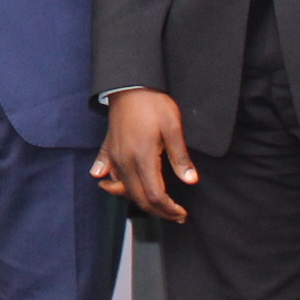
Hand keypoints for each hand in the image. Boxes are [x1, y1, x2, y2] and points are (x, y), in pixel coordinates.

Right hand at [91, 89, 197, 224]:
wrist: (129, 84)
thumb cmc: (153, 103)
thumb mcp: (173, 127)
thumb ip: (180, 157)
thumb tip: (191, 180)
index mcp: (142, 158)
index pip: (155, 195)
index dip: (169, 209)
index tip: (182, 213)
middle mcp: (125, 162)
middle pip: (138, 198)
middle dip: (158, 211)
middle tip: (175, 215)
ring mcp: (114, 157)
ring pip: (124, 189)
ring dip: (140, 201)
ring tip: (158, 205)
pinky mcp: (109, 149)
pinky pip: (109, 174)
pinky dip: (113, 185)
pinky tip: (111, 185)